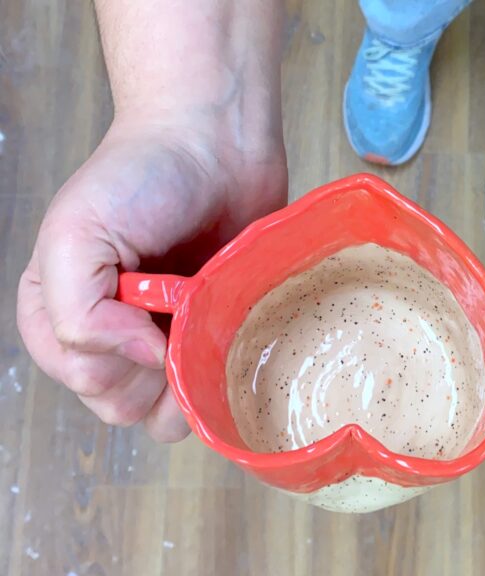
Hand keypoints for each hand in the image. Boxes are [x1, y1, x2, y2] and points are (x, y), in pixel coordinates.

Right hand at [17, 113, 285, 440]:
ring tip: (212, 328)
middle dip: (157, 375)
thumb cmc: (140, 176)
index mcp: (59, 315)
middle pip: (125, 404)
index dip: (118, 358)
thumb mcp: (76, 234)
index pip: (82, 377)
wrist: (215, 142)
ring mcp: (167, 338)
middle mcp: (111, 335)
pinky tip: (237, 335)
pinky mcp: (217, 335)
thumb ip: (78, 313)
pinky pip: (220, 387)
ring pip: (171, 411)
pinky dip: (230, 374)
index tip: (147, 309)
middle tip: (183, 319)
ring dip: (195, 383)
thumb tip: (140, 359)